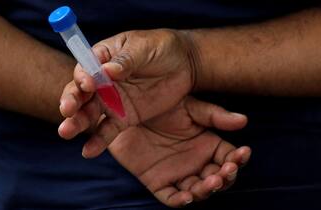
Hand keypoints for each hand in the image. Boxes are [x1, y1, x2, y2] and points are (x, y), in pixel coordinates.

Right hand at [59, 29, 199, 156]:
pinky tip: (88, 151)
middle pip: (81, 92)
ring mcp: (112, 101)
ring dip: (77, 122)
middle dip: (72, 100)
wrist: (184, 65)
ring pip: (89, 112)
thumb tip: (107, 70)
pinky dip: (98, 140)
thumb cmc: (161, 48)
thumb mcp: (144, 48)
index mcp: (103, 58)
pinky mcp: (124, 117)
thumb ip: (126, 60)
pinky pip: (108, 130)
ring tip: (66, 131)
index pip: (86, 67)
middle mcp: (102, 81)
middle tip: (67, 109)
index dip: (84, 76)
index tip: (89, 83)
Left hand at [108, 97, 250, 207]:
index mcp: (206, 144)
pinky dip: (180, 201)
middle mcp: (195, 162)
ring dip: (207, 190)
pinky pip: (170, 197)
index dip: (238, 158)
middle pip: (218, 178)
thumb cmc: (161, 108)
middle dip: (226, 177)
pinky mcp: (158, 182)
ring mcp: (177, 174)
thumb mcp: (189, 107)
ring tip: (210, 182)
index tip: (243, 153)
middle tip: (226, 171)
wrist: (127, 111)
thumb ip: (214, 115)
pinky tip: (187, 196)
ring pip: (198, 190)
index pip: (229, 157)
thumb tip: (244, 120)